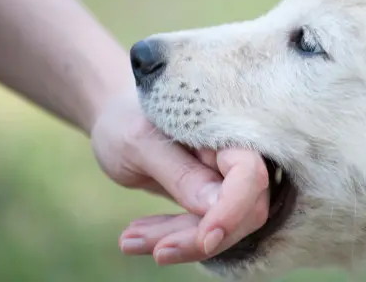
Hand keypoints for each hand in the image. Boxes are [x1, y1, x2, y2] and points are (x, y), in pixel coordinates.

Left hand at [90, 88, 269, 264]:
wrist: (116, 119)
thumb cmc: (126, 120)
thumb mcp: (140, 144)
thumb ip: (180, 172)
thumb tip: (215, 206)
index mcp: (225, 131)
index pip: (249, 174)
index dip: (233, 209)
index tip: (205, 239)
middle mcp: (233, 155)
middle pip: (242, 210)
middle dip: (198, 235)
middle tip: (145, 246)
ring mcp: (224, 179)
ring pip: (221, 226)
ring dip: (178, 241)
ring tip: (128, 240)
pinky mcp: (209, 198)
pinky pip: (201, 227)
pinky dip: (170, 237)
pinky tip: (134, 236)